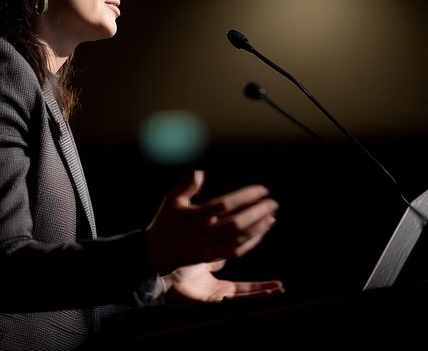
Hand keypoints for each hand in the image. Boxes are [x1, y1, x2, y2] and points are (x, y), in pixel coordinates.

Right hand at [145, 170, 278, 273]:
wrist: (154, 252)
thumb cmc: (164, 222)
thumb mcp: (172, 200)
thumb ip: (187, 185)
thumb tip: (200, 171)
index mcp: (197, 215)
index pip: (227, 203)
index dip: (246, 196)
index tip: (262, 190)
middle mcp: (205, 231)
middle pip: (238, 222)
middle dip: (258, 212)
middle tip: (273, 203)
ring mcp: (209, 246)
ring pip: (240, 238)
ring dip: (258, 227)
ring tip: (272, 217)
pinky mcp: (211, 257)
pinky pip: (236, 251)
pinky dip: (251, 242)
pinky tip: (260, 233)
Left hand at [161, 260, 283, 304]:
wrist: (162, 274)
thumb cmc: (177, 268)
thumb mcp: (201, 258)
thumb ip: (213, 256)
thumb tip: (223, 247)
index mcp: (217, 283)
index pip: (242, 283)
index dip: (256, 283)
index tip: (269, 274)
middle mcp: (219, 292)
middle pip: (247, 292)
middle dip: (264, 288)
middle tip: (281, 286)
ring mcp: (217, 297)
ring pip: (244, 297)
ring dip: (262, 293)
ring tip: (279, 290)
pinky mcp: (213, 300)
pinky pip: (234, 300)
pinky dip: (250, 297)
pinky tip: (261, 294)